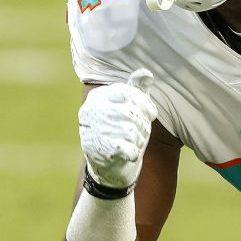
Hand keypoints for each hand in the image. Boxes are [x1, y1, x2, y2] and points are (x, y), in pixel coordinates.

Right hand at [78, 69, 158, 187]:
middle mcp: (90, 110)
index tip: (150, 114)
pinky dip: (133, 152)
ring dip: (138, 140)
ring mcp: (90, 129)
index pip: (128, 93)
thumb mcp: (132, 108)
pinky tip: (130, 154)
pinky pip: (125, 148)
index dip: (144, 104)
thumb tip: (146, 73)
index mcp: (99, 96)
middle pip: (130, 113)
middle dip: (142, 125)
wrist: (110, 167)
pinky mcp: (94, 149)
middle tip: (141, 133)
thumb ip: (137, 90)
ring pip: (129, 131)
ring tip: (134, 143)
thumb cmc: (124, 132)